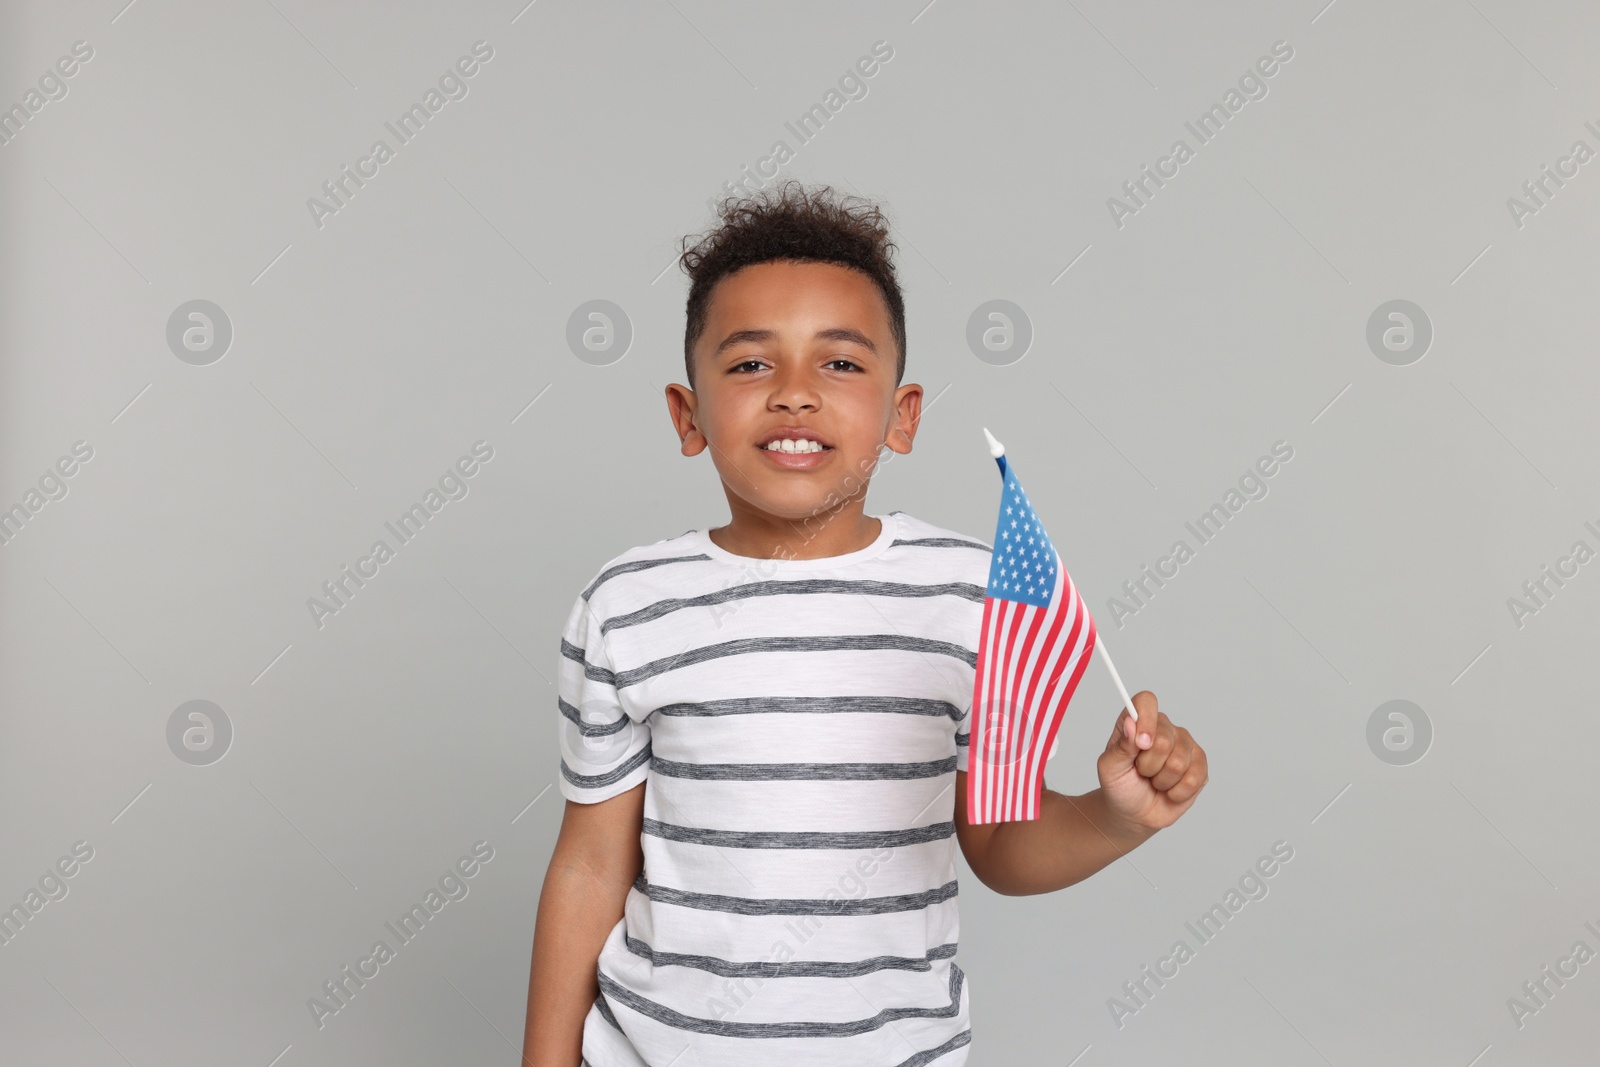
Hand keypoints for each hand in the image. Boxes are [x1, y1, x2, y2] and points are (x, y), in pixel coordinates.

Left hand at [1096, 691, 1206, 835]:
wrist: (1135, 813)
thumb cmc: (1120, 786)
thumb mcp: (1110, 768)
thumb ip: (1120, 746)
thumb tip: (1131, 723)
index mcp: (1138, 721)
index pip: (1146, 701)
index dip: (1146, 720)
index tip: (1140, 744)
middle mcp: (1164, 728)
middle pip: (1164, 739)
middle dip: (1148, 765)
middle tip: (1141, 772)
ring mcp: (1185, 745)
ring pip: (1179, 762)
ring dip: (1161, 781)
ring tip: (1154, 781)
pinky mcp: (1200, 765)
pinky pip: (1194, 778)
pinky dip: (1177, 791)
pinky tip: (1169, 790)